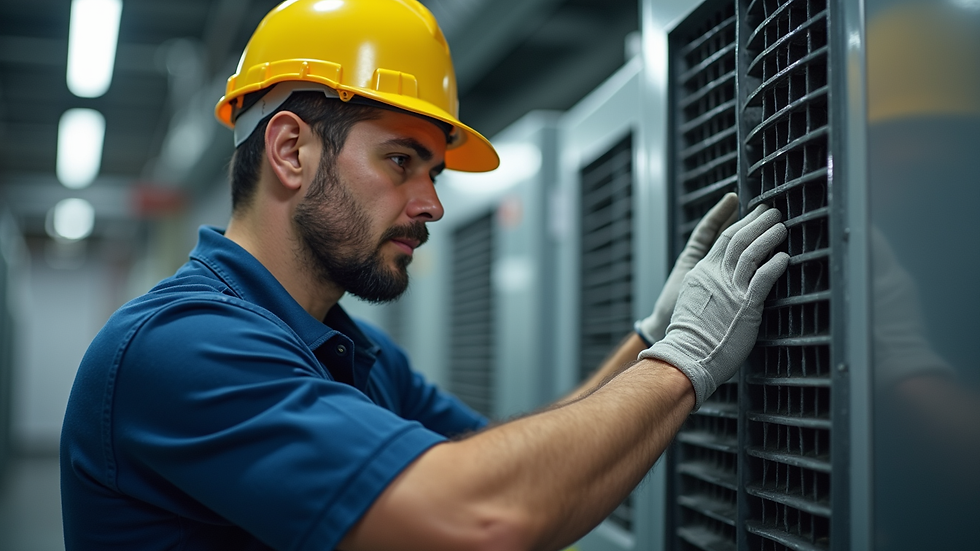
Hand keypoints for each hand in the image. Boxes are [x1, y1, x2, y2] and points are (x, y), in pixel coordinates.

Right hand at [638, 204, 789, 409]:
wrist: (686, 355)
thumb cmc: (689, 336)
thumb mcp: (692, 301)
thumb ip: (706, 287)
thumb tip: (719, 284)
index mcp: (701, 272)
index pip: (722, 239)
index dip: (740, 223)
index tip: (752, 214)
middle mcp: (715, 275)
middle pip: (738, 239)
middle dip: (757, 221)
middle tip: (771, 211)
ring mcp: (730, 288)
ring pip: (752, 252)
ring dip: (769, 236)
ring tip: (782, 226)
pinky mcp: (746, 304)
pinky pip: (764, 277)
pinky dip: (775, 264)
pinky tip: (785, 257)